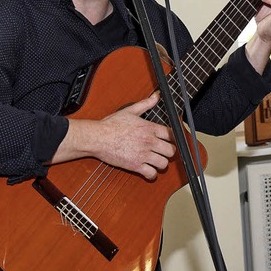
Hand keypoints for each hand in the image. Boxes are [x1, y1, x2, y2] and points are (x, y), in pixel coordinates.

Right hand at [60, 93, 175, 179]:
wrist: (97, 137)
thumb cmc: (111, 125)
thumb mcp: (130, 110)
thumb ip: (146, 103)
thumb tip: (156, 96)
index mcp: (150, 128)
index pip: (172, 134)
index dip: (172, 138)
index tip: (169, 140)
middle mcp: (149, 141)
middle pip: (171, 151)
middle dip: (169, 152)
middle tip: (164, 152)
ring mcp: (143, 154)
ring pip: (163, 163)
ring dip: (161, 163)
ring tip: (156, 161)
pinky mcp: (135, 165)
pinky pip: (151, 174)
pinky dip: (151, 174)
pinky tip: (148, 170)